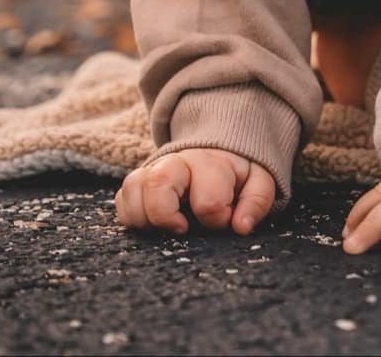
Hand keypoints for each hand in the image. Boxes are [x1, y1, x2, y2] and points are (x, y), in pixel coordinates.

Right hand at [114, 148, 275, 235]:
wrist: (218, 150)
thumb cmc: (238, 175)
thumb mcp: (258, 182)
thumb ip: (256, 202)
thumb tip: (241, 227)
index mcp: (212, 163)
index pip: (207, 199)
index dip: (216, 218)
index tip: (222, 221)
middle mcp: (178, 162)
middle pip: (158, 183)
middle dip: (166, 216)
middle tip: (183, 230)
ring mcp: (154, 169)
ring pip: (133, 188)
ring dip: (145, 217)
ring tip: (165, 229)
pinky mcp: (139, 181)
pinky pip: (122, 197)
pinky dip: (131, 216)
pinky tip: (152, 224)